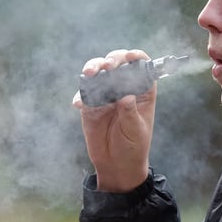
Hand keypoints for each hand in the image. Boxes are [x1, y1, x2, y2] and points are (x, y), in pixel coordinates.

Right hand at [73, 49, 155, 191]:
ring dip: (92, 68)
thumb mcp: (135, 130)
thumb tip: (125, 95)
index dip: (136, 57)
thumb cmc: (133, 147)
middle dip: (111, 60)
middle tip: (106, 67)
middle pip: (117, 64)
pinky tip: (79, 103)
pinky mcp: (90, 104)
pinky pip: (83, 93)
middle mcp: (123, 88)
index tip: (128, 57)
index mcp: (142, 91)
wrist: (116, 165)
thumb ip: (129, 112)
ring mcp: (105, 94)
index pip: (141, 66)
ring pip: (98, 73)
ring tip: (89, 74)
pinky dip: (80, 95)